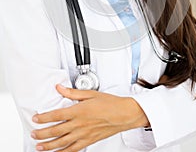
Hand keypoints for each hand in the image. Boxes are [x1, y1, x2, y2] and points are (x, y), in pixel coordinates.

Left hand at [31, 84, 148, 150]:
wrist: (124, 114)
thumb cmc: (110, 103)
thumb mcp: (91, 93)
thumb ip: (72, 92)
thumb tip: (60, 88)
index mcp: (79, 111)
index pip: (57, 115)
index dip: (44, 118)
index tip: (36, 118)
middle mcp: (80, 124)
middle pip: (56, 131)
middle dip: (42, 133)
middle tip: (34, 134)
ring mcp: (84, 134)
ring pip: (62, 143)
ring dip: (49, 145)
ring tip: (39, 146)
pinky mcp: (89, 141)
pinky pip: (73, 149)